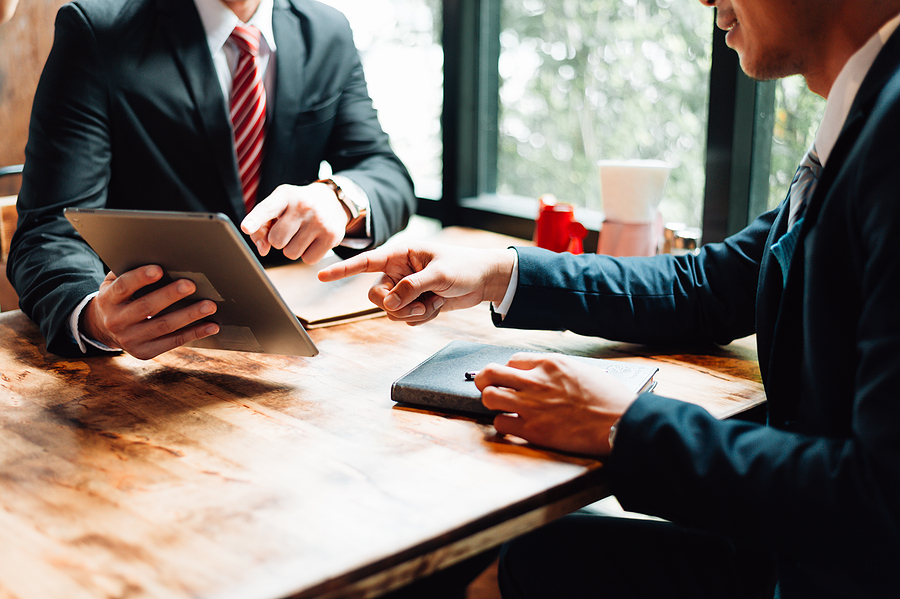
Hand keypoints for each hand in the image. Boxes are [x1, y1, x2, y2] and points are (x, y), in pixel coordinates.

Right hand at [82, 265, 218, 359]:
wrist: (105, 328)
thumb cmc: (121, 297)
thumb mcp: (116, 282)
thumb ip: (131, 270)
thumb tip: (160, 254)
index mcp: (108, 299)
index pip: (123, 287)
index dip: (140, 278)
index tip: (158, 269)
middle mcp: (116, 321)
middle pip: (146, 307)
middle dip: (170, 295)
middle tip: (191, 285)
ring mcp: (130, 340)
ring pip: (164, 326)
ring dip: (189, 315)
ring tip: (210, 306)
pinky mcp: (145, 352)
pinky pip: (173, 342)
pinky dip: (194, 333)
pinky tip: (211, 326)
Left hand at [240, 182, 348, 263]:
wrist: (332, 201)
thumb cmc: (297, 207)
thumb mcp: (278, 207)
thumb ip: (262, 227)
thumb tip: (263, 250)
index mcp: (286, 195)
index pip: (267, 209)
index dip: (255, 220)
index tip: (245, 228)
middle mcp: (303, 206)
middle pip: (276, 240)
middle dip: (278, 240)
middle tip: (289, 229)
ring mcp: (319, 221)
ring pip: (291, 253)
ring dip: (292, 248)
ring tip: (301, 233)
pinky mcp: (332, 236)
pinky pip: (308, 260)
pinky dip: (307, 254)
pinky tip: (312, 241)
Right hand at [317, 243, 516, 324]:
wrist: (485, 281)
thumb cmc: (464, 267)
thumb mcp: (439, 275)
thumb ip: (412, 287)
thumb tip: (390, 304)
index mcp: (400, 254)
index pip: (365, 261)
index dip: (342, 269)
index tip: (320, 275)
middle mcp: (398, 271)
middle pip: (375, 295)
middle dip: (393, 305)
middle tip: (416, 306)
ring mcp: (406, 289)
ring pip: (390, 311)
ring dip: (411, 313)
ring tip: (432, 305)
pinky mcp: (415, 303)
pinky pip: (406, 318)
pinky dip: (421, 318)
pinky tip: (437, 307)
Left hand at [476, 353, 637, 456]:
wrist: (622, 423)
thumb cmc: (609, 398)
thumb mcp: (581, 370)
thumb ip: (556, 371)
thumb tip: (541, 376)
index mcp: (550, 363)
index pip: (512, 360)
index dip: (509, 370)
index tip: (512, 378)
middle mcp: (536, 381)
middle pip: (491, 372)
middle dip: (484, 379)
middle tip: (486, 386)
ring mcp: (532, 406)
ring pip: (489, 396)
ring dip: (491, 401)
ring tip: (500, 406)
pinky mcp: (533, 430)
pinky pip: (501, 424)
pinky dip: (503, 424)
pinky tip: (513, 425)